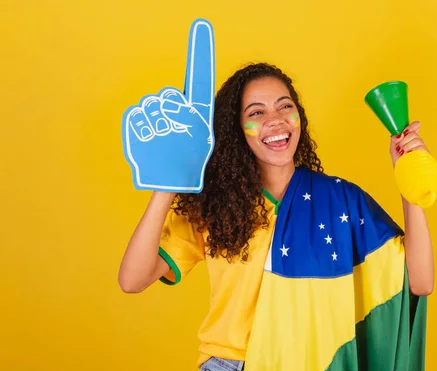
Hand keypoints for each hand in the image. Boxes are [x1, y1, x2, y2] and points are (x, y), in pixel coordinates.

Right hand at [122, 19, 214, 192]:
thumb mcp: (204, 142)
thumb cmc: (190, 163)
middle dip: (173, 111)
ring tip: (164, 140)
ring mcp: (154, 113)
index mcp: (195, 109)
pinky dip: (143, 129)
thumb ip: (201, 120)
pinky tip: (151, 140)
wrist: (169, 179)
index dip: (201, 53)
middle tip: (175, 128)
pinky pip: (135, 116)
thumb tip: (191, 103)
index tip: (201, 27)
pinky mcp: (136, 124)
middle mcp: (175, 107)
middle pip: (170, 94)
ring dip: (159, 123)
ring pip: (152, 104)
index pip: (199, 76)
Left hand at [389, 121, 429, 166]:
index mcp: (410, 140)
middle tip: (399, 148)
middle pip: (413, 133)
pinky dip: (411, 150)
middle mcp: (418, 143)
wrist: (404, 175)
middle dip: (404, 140)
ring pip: (416, 139)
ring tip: (403, 153)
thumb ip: (394, 140)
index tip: (406, 130)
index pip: (415, 127)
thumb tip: (400, 135)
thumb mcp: (393, 150)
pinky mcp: (426, 155)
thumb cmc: (400, 164)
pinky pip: (420, 147)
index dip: (412, 126)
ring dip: (406, 145)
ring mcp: (423, 149)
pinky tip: (408, 155)